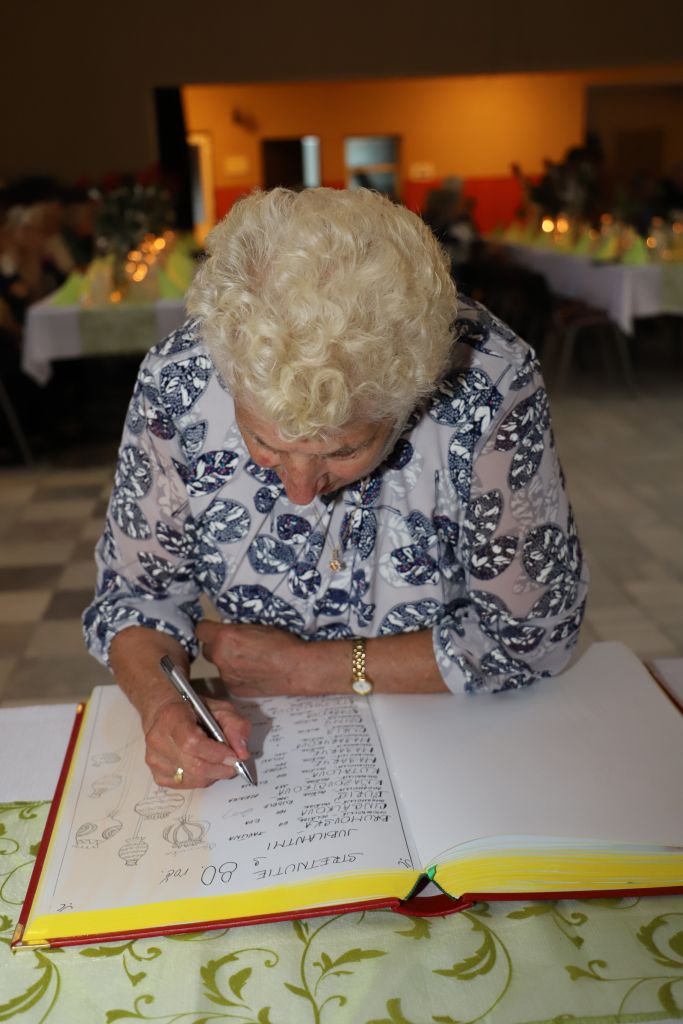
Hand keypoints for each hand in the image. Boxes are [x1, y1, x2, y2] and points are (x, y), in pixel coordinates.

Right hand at [142, 694, 250, 788]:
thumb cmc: (193, 710)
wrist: (164, 715)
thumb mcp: (220, 708)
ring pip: (192, 779)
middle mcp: (158, 740)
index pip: (192, 743)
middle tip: (233, 763)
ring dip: (212, 774)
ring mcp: (155, 760)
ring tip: (218, 762)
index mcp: (172, 717)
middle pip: (194, 766)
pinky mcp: (157, 775)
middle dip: (220, 768)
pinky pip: (185, 785)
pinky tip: (203, 766)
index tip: (233, 755)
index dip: (216, 753)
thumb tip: (242, 753)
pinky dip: (200, 779)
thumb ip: (236, 726)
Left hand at [196, 620, 313, 695]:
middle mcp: (221, 657)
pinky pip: (229, 678)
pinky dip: (236, 675)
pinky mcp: (234, 689)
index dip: (208, 628)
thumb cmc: (282, 645)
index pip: (201, 629)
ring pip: (218, 665)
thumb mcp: (256, 626)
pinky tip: (253, 672)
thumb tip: (226, 630)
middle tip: (235, 644)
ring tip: (249, 659)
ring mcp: (226, 675)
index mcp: (225, 637)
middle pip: (207, 649)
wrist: (296, 668)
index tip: (213, 629)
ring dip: (227, 661)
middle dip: (218, 646)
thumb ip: (235, 629)